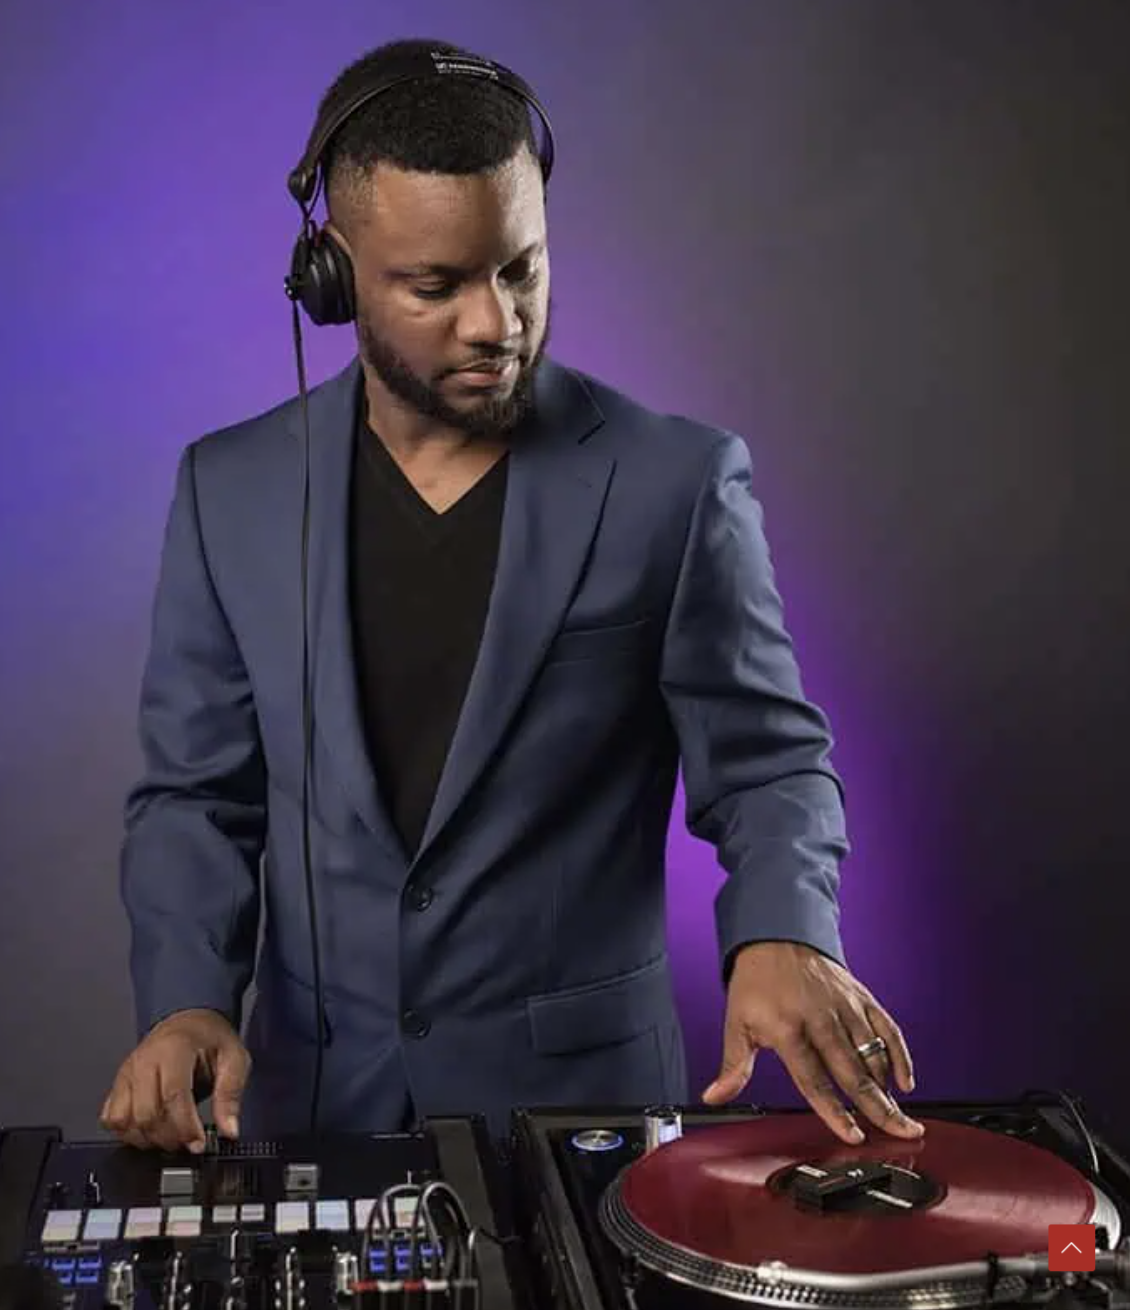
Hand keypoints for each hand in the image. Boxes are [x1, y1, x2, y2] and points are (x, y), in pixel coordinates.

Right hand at [100, 1008, 248, 1151]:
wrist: (188, 1022)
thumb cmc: (210, 1039)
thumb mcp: (234, 1058)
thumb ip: (230, 1094)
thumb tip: (230, 1130)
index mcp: (174, 1048)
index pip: (173, 1095)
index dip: (185, 1126)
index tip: (198, 1144)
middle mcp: (144, 1060)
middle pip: (146, 1114)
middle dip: (169, 1137)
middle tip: (189, 1141)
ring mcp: (126, 1073)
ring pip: (124, 1120)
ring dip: (148, 1138)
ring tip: (172, 1136)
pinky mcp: (117, 1085)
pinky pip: (110, 1119)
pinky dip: (127, 1133)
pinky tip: (150, 1131)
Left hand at [702, 941, 922, 1143]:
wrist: (775, 935)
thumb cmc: (755, 982)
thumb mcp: (736, 1023)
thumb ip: (733, 1066)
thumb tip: (714, 1096)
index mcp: (788, 1029)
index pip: (814, 1079)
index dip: (835, 1110)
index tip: (853, 1134)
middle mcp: (821, 1019)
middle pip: (853, 1072)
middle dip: (877, 1107)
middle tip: (899, 1133)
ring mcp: (845, 1007)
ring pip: (873, 1054)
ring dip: (889, 1088)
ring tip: (902, 1118)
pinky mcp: (860, 997)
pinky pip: (887, 1028)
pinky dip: (900, 1054)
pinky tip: (906, 1080)